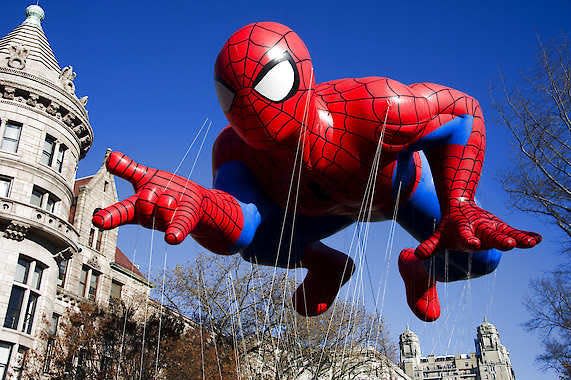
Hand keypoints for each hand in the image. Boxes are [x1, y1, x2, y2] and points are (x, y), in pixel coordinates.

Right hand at [92, 151, 204, 244]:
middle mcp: (149, 217)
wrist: (196, 202)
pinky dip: (174, 233)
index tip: (96, 220)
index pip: (120, 210)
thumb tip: (110, 156)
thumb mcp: (146, 177)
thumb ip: (128, 169)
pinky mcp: (182, 224)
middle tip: (153, 192)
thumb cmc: (165, 189)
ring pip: (161, 211)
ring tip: (171, 199)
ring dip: (166, 203)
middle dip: (148, 196)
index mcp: (137, 205)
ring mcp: (165, 222)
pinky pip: (177, 228)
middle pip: (144, 204)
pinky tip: (171, 238)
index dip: (109, 216)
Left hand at [415, 198, 541, 258]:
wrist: (460, 205)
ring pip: (506, 233)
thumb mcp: (440, 237)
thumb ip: (430, 245)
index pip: (466, 237)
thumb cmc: (449, 227)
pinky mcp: (501, 228)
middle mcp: (479, 229)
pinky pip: (515, 232)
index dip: (469, 240)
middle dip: (499, 240)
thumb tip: (418, 254)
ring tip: (531, 243)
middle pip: (490, 235)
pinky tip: (538, 239)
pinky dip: (525, 235)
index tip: (474, 244)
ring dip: (518, 238)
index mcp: (463, 231)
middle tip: (509, 244)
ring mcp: (492, 228)